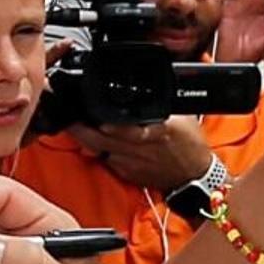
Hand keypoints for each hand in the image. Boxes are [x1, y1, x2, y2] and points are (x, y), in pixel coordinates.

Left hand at [81, 115, 213, 191]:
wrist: (195, 175)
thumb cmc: (190, 144)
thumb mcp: (182, 116)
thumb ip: (161, 104)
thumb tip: (146, 88)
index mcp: (155, 131)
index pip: (122, 127)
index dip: (102, 122)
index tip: (84, 112)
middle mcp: (140, 149)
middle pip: (100, 140)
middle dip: (80, 129)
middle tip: (68, 117)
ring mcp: (132, 163)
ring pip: (100, 150)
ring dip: (86, 139)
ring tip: (76, 125)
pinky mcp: (128, 174)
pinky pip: (108, 160)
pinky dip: (101, 151)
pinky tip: (97, 141)